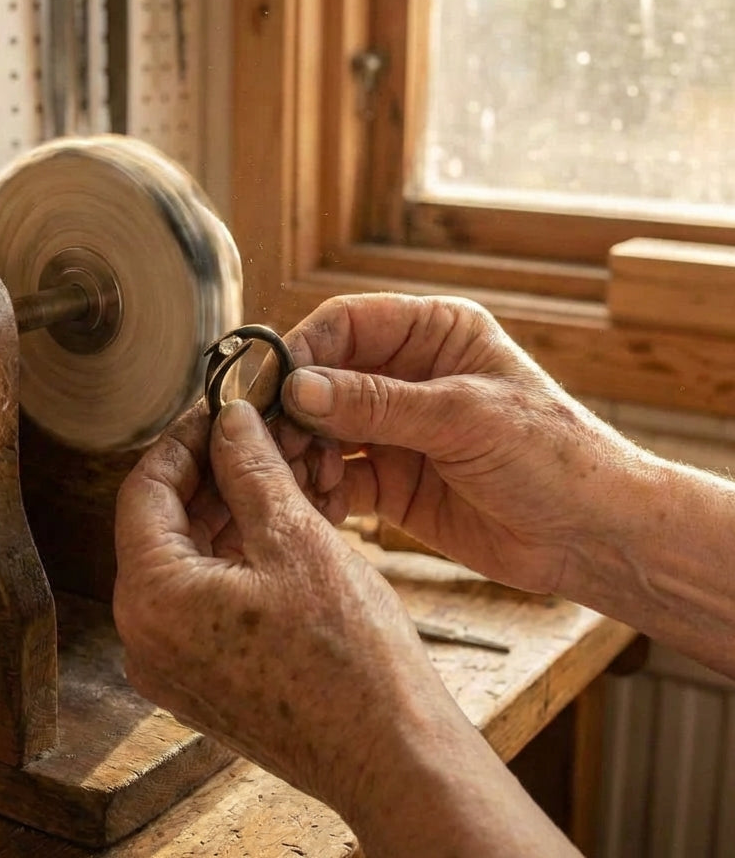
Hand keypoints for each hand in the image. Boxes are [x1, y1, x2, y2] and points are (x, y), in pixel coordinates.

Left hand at [113, 398, 442, 817]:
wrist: (391, 756)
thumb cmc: (350, 660)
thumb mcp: (296, 538)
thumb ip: (250, 469)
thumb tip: (229, 421)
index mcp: (152, 599)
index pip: (143, 490)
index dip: (182, 441)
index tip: (216, 411)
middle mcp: (146, 637)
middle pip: (160, 525)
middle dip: (207, 474)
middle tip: (250, 435)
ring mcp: (173, 664)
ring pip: (184, 561)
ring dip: (224, 512)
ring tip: (271, 473)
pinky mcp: (204, 678)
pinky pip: (201, 598)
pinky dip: (231, 555)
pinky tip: (273, 524)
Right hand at [281, 294, 645, 594]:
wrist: (592, 536)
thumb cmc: (553, 456)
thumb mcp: (464, 418)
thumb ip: (378, 403)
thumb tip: (298, 388)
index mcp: (434, 334)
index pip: (345, 324)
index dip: (302, 350)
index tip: (271, 388)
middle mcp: (408, 375)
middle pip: (322, 378)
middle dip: (292, 410)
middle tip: (268, 442)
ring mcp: (395, 429)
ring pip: (322, 429)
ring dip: (300, 452)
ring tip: (292, 478)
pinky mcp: (390, 480)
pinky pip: (337, 478)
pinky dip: (317, 489)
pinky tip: (312, 504)